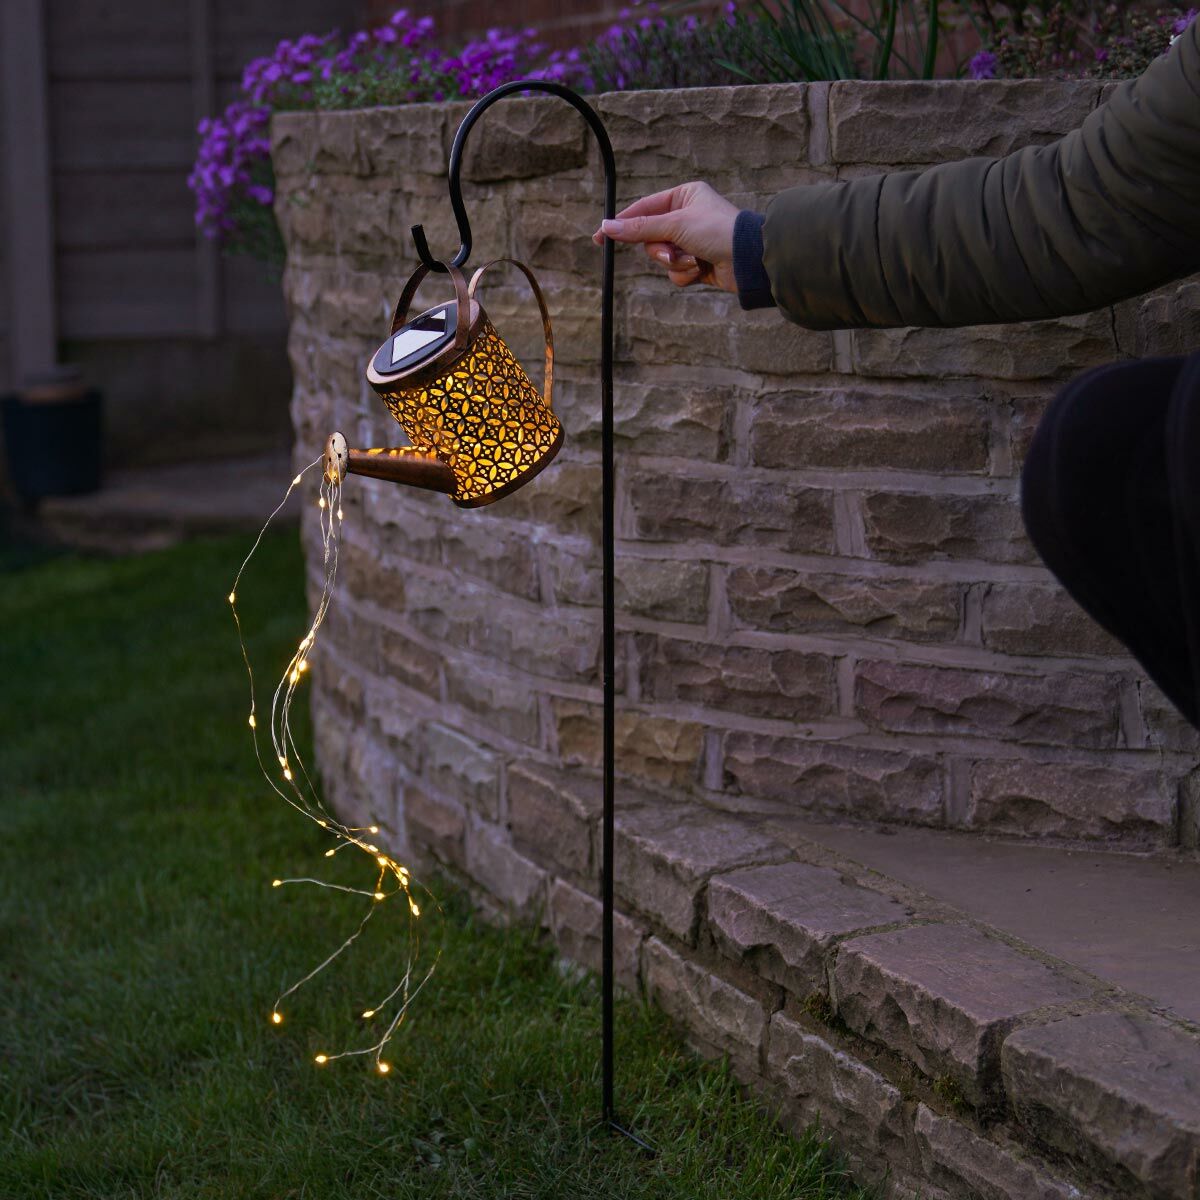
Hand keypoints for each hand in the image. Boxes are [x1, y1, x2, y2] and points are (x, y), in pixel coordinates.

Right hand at [592, 181, 739, 293]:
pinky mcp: (697, 262)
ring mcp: (692, 240)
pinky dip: (685, 273)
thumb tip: (608, 227)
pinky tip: (702, 269)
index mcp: (683, 196)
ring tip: (695, 260)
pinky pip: (676, 272)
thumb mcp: (675, 225)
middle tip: (671, 252)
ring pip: (662, 257)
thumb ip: (640, 228)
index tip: (601, 237)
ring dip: (675, 263)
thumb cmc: (717, 231)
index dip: (622, 224)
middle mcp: (687, 216)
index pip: (643, 209)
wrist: (748, 260)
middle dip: (660, 250)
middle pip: (650, 238)